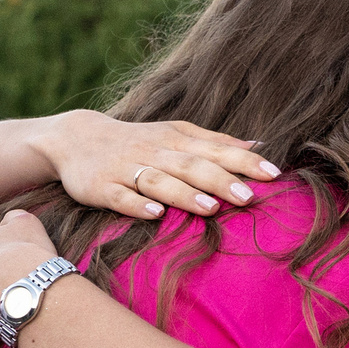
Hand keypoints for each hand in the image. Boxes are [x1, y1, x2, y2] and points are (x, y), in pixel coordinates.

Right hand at [45, 111, 278, 220]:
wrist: (75, 137)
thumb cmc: (138, 140)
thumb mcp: (176, 132)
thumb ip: (216, 140)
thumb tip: (259, 143)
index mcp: (175, 139)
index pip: (215, 149)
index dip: (244, 160)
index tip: (273, 173)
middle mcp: (155, 153)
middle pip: (191, 166)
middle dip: (221, 180)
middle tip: (250, 196)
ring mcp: (127, 170)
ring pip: (159, 181)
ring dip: (185, 195)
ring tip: (211, 209)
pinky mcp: (102, 188)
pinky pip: (121, 197)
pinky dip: (137, 205)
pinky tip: (155, 214)